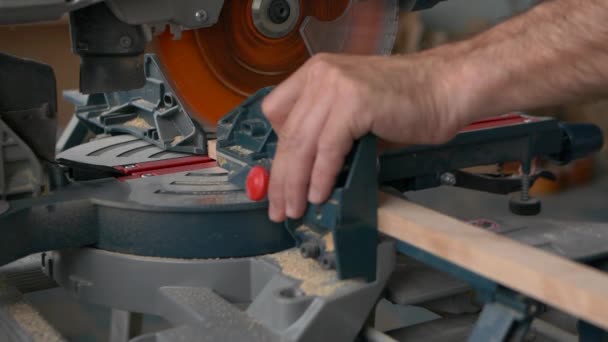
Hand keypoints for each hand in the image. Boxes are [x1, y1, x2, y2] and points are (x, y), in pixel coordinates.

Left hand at [262, 52, 470, 221]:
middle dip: (281, 176)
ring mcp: (337, 86)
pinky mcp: (355, 102)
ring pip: (302, 144)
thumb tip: (309, 172)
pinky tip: (319, 194)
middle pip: (287, 134)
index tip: (279, 178)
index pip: (276, 112)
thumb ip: (330, 133)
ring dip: (296, 183)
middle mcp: (321, 75)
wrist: (447, 88)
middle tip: (278, 206)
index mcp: (317, 73)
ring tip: (294, 208)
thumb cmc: (408, 102)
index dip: (276, 149)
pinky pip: (328, 148)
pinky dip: (321, 176)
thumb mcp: (356, 110)